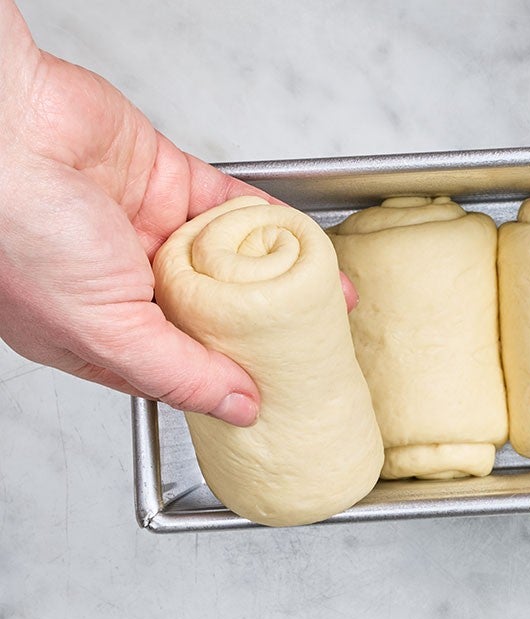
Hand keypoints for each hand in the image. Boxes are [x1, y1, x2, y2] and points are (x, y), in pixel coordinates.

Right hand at [0, 2, 275, 425]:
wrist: (2, 126)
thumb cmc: (17, 231)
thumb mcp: (104, 330)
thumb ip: (177, 373)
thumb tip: (239, 408)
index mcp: (89, 329)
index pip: (173, 366)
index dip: (224, 378)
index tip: (276, 388)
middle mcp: (117, 280)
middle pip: (208, 313)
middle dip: (260, 327)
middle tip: (311, 343)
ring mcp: (140, 226)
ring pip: (225, 258)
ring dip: (276, 274)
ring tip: (325, 298)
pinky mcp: (163, 176)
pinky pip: (231, 203)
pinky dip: (269, 219)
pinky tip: (304, 243)